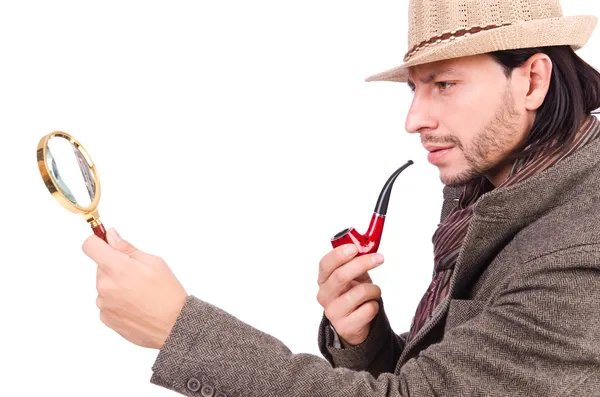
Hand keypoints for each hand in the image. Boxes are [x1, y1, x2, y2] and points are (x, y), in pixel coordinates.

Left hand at [82, 227, 187, 348]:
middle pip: (101, 267)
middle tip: (137, 275)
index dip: (97, 241)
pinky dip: (118, 302)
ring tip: (139, 294)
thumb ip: (127, 248)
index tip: (105, 244)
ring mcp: (103, 304)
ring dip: (116, 286)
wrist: (173, 325)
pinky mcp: (106, 318)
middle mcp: (104, 285)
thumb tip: (111, 236)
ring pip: (104, 286)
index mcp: (116, 267)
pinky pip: (107, 303)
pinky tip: (136, 306)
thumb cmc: (167, 292)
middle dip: (115, 267)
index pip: (90, 246)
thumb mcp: (154, 262)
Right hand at [316, 244, 383, 345]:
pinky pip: (368, 309)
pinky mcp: (345, 327)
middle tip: (379, 258)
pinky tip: (369, 308)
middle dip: (362, 264)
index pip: (325, 264)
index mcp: (324, 280)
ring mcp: (333, 312)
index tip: (355, 248)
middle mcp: (324, 295)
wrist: (356, 324)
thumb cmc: (354, 295)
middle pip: (340, 276)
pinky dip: (374, 305)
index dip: (339, 254)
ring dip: (374, 290)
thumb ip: (356, 262)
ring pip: (359, 292)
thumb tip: (366, 246)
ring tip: (374, 293)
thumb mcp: (354, 276)